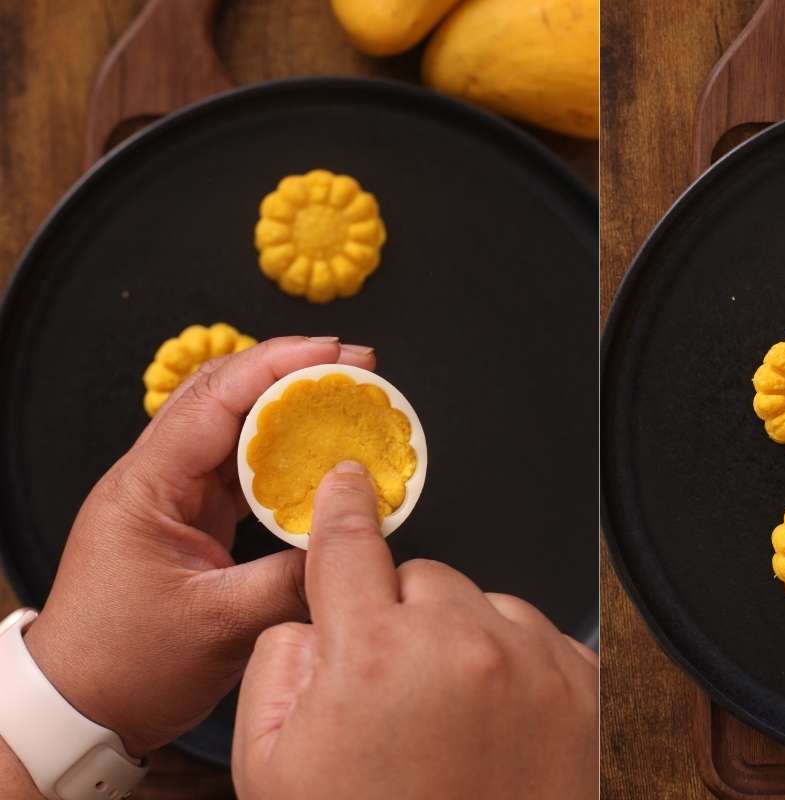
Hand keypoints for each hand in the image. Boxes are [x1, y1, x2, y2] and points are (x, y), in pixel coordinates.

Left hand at [22, 336, 375, 756]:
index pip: (214, 401)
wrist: (78, 706)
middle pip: (223, 398)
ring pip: (234, 430)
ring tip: (346, 402)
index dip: (277, 367)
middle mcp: (156, 480)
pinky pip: (242, 471)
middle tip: (355, 366)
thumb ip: (290, 580)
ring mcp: (173, 498)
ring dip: (290, 411)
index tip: (333, 352)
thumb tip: (350, 546)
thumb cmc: (125, 667)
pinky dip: (284, 457)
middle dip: (289, 373)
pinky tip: (322, 459)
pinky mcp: (191, 521)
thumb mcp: (216, 626)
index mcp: (147, 488)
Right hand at [232, 462, 598, 799]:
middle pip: (421, 577)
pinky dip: (514, 664)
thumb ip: (281, 664)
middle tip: (394, 693)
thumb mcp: (273, 768)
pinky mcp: (584, 686)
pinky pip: (539, 636)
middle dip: (401, 617)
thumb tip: (317, 618)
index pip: (351, 545)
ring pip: (483, 604)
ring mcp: (534, 662)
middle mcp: (464, 643)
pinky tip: (496, 726)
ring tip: (451, 723)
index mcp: (376, 654)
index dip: (341, 509)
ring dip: (462, 641)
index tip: (347, 484)